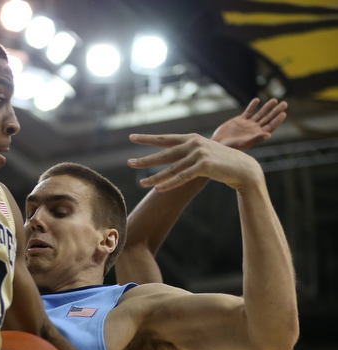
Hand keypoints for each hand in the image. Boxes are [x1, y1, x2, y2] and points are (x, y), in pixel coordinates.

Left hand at [127, 133, 262, 191]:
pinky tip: (158, 189)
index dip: (147, 139)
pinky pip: (182, 177)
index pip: (165, 139)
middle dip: (145, 159)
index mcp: (191, 138)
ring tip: (141, 182)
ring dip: (155, 177)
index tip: (131, 137)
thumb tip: (175, 158)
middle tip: (129, 162)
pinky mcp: (204, 166)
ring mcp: (199, 154)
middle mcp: (193, 144)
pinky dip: (169, 184)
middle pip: (164, 153)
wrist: (243, 168)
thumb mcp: (203, 154)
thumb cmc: (222, 162)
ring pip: (171, 168)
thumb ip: (189, 153)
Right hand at [211, 98, 286, 151]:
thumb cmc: (230, 147)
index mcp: (256, 135)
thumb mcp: (243, 143)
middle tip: (284, 104)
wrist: (218, 145)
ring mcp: (247, 124)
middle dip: (276, 111)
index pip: (270, 126)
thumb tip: (269, 134)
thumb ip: (256, 138)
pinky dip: (252, 106)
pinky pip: (248, 111)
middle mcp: (253, 129)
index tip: (283, 113)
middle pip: (267, 118)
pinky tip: (257, 100)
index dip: (277, 120)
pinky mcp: (239, 120)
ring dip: (267, 107)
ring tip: (275, 100)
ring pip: (260, 114)